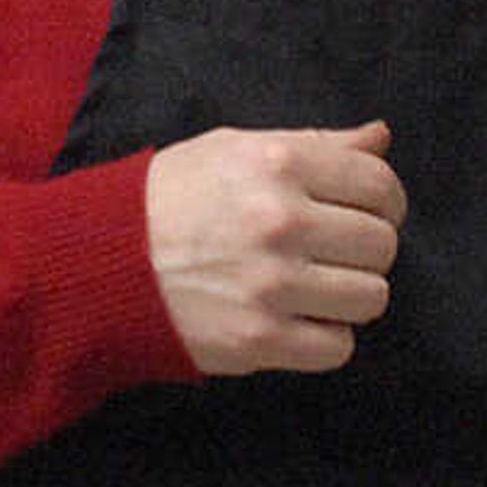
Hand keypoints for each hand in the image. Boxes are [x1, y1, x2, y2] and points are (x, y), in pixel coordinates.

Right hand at [142, 121, 404, 375]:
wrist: (101, 263)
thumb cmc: (172, 198)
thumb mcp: (236, 149)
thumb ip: (316, 144)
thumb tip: (380, 139)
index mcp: (279, 164)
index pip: (379, 185)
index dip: (384, 202)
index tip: (367, 213)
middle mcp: (280, 221)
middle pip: (382, 245)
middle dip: (364, 249)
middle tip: (331, 252)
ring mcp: (272, 285)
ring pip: (371, 297)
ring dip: (349, 296)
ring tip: (314, 287)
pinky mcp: (259, 339)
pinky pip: (338, 347)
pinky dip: (324, 338)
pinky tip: (296, 319)